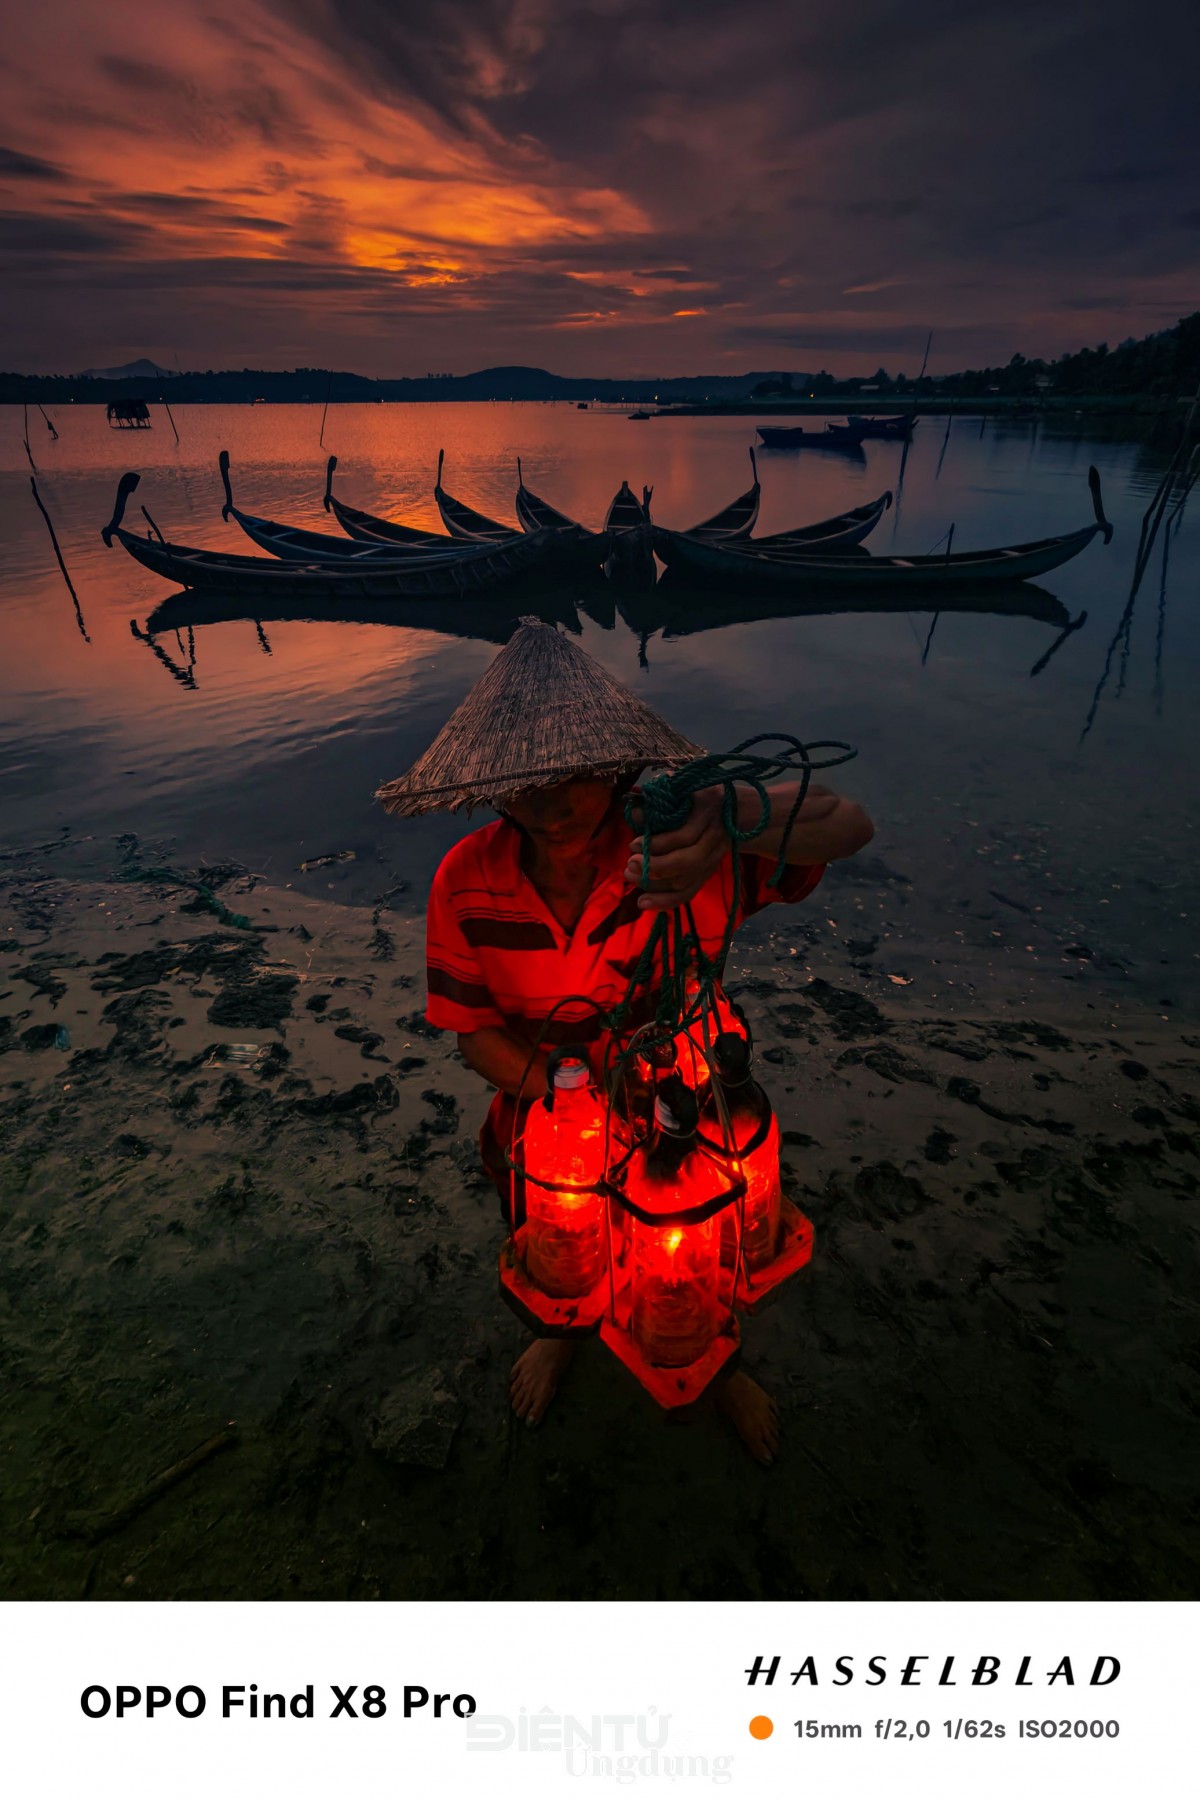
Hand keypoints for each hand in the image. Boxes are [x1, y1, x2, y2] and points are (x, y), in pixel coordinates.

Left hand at [623, 789, 729, 911]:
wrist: (734, 811)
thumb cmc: (698, 797)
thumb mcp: (681, 791)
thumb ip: (658, 803)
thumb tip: (635, 815)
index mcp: (709, 812)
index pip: (685, 836)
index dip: (657, 844)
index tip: (634, 844)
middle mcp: (715, 839)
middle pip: (687, 862)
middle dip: (655, 867)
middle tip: (630, 864)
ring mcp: (713, 860)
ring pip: (686, 881)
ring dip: (655, 884)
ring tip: (631, 876)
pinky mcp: (708, 874)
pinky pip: (688, 893)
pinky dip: (666, 901)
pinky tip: (645, 903)